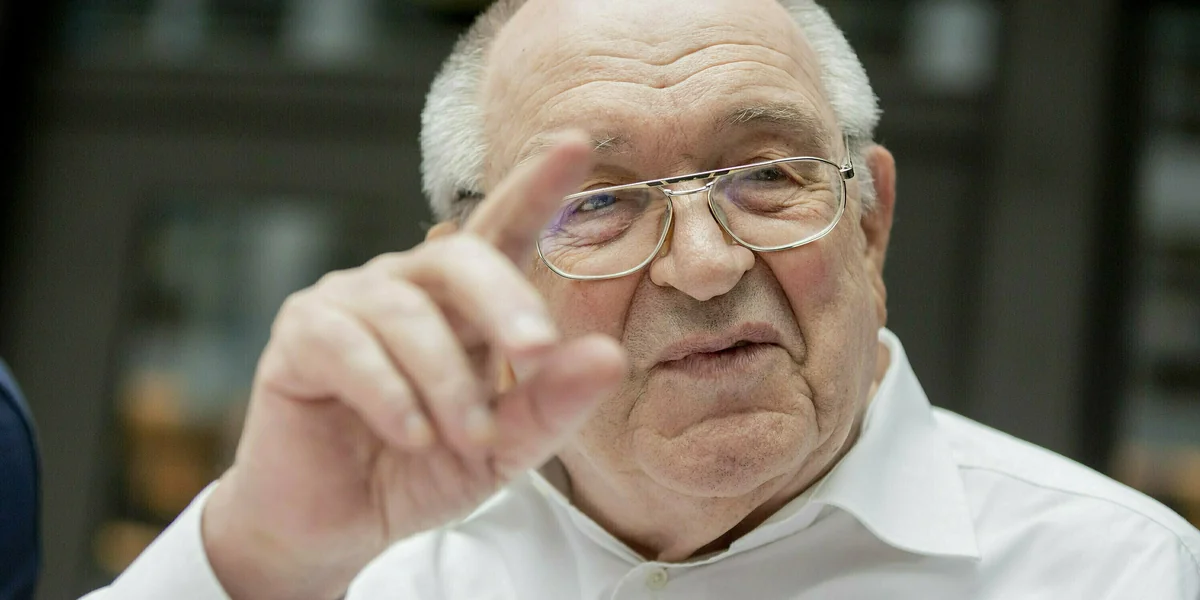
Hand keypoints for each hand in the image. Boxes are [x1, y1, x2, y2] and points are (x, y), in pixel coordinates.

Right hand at [200, 133, 626, 599]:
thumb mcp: (500, 449)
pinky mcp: (299, 337)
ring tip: (466, 436)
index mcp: (462, 303)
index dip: (536, 185)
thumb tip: (609, 355)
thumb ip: (548, 404)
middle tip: (536, 351)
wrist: (337, 525)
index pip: (503, 231)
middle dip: (504, 300)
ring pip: (407, 311)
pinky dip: (388, 393)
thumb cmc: (418, 471)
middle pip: (458, 257)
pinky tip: (409, 435)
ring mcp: (348, 304)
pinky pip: (347, 346)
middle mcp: (406, 286)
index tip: (575, 143)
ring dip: (446, 378)